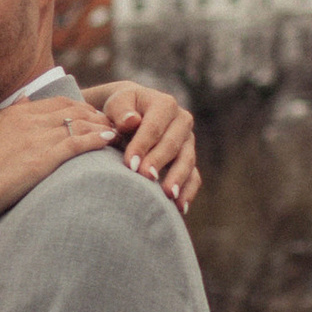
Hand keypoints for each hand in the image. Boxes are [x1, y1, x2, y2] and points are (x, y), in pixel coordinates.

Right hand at [0, 92, 118, 226]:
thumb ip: (6, 115)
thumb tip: (24, 97)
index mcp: (12, 113)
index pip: (54, 103)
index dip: (77, 107)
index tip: (89, 115)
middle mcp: (27, 120)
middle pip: (72, 109)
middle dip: (94, 113)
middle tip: (108, 122)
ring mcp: (37, 137)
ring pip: (80, 123)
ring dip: (101, 125)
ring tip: (115, 132)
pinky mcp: (44, 158)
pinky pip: (79, 141)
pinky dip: (97, 138)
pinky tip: (108, 141)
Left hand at [90, 81, 199, 212]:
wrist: (132, 113)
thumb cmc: (121, 109)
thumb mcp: (117, 103)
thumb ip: (121, 111)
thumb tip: (132, 121)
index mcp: (165, 104)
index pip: (154, 127)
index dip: (142, 145)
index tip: (129, 164)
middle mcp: (182, 121)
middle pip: (172, 145)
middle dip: (158, 162)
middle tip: (145, 178)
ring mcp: (188, 141)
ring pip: (187, 160)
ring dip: (178, 179)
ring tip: (167, 195)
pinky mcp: (188, 158)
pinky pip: (194, 176)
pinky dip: (188, 191)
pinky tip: (180, 208)